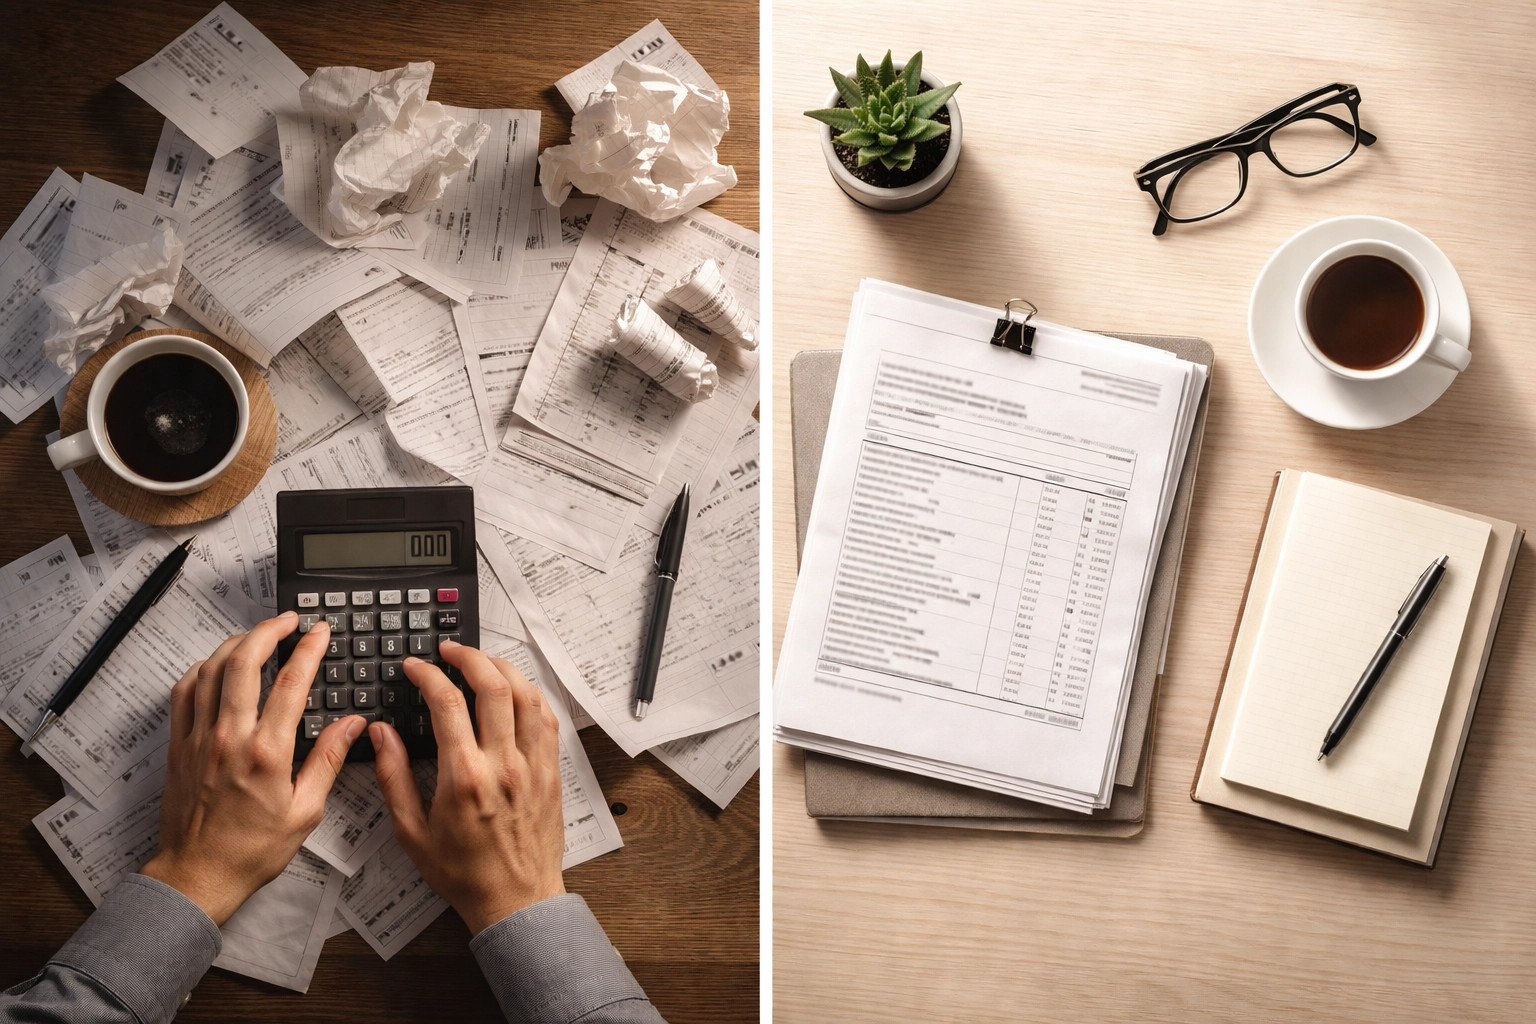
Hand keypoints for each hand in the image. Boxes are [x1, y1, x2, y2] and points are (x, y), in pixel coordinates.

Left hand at [141, 612, 362, 924]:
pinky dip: (201, 668)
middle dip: (269, 630)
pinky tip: (216, 664)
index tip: (320, 632)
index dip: (308, 649)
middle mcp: (229, 738)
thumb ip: (328, 759)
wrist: (197, 875)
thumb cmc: (251, 850)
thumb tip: (353, 724)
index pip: (290, 683)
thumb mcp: (305, 811)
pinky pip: (184, 692)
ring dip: (236, 643)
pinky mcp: (178, 746)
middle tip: (289, 620)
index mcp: (266, 753)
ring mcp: (198, 738)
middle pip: (243, 662)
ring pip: (210, 669)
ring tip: (258, 635)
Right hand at [370, 642, 564, 934]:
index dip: (428, 675)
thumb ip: (393, 776)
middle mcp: (504, 764)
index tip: (415, 667)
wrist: (515, 900)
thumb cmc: (462, 872)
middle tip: (449, 650)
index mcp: (465, 777)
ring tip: (481, 661)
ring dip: (503, 668)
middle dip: (469, 656)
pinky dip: (530, 694)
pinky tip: (514, 690)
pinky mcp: (552, 771)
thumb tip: (380, 733)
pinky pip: (546, 718)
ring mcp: (534, 765)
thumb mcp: (411, 831)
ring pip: (527, 695)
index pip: (447, 703)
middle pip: (494, 686)